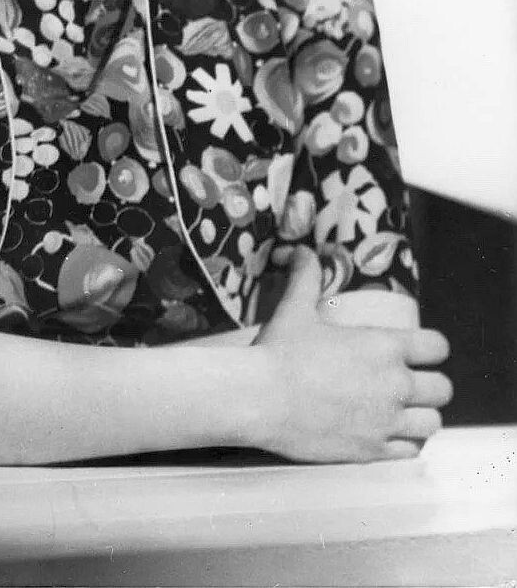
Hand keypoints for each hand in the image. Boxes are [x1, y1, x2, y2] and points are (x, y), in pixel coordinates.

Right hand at [254, 246, 451, 462]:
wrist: (260, 399)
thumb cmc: (279, 352)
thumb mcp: (295, 308)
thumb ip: (306, 276)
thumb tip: (303, 251)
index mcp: (384, 346)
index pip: (438, 347)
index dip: (432, 348)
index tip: (419, 351)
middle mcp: (394, 384)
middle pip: (443, 389)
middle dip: (430, 385)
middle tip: (409, 383)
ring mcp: (386, 421)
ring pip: (433, 423)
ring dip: (421, 416)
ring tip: (403, 412)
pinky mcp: (373, 451)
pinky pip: (411, 451)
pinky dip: (405, 443)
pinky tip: (389, 433)